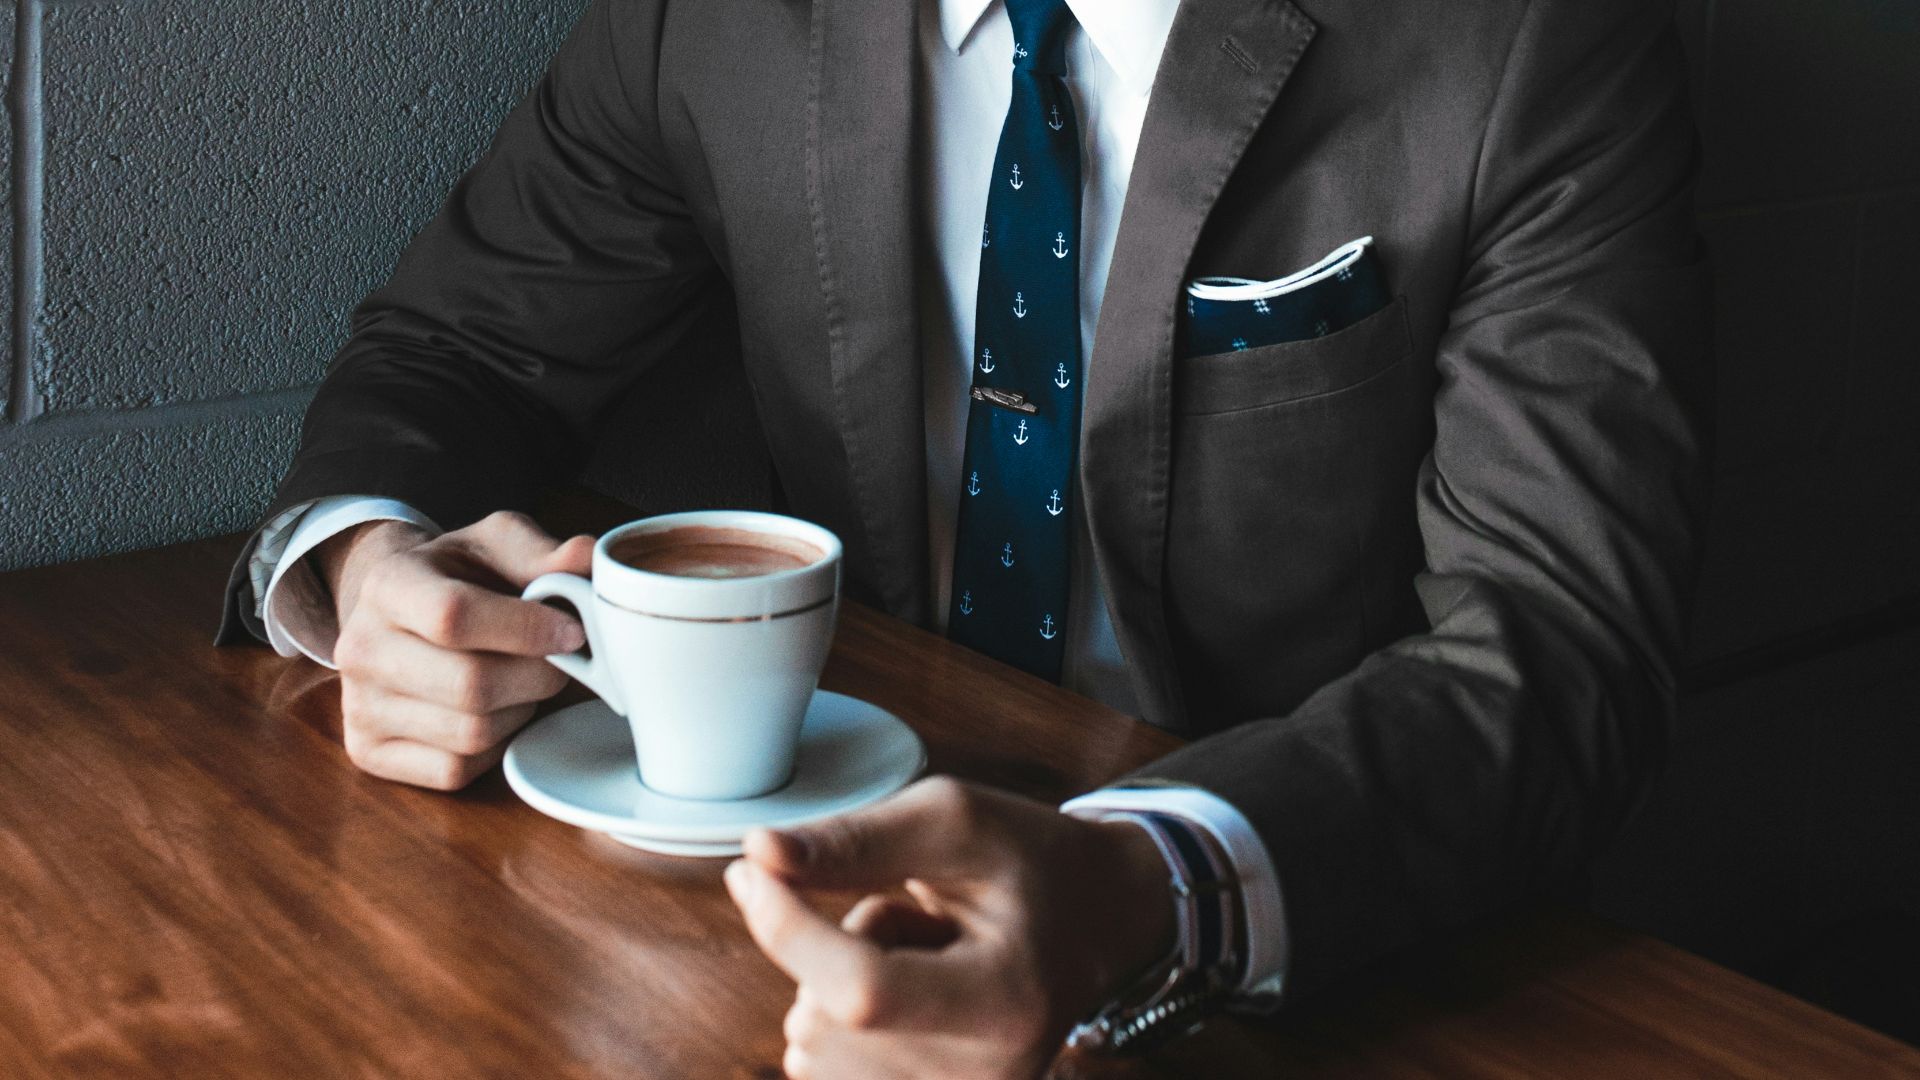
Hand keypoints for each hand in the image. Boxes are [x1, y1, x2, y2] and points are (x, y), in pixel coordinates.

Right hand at [320, 510, 594, 789]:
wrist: (400, 612)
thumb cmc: (459, 577)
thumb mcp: (496, 545)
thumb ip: (543, 552)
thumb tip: (587, 558)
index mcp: (388, 584)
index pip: (455, 616)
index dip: (527, 629)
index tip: (572, 631)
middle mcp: (360, 647)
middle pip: (471, 684)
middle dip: (537, 676)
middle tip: (559, 660)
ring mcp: (358, 706)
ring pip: (471, 733)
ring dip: (519, 710)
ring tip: (522, 681)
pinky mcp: (368, 752)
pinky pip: (455, 769)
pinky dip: (493, 747)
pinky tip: (495, 712)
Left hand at [724, 776, 1175, 1079]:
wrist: (1097, 922)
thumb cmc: (1030, 862)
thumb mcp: (956, 820)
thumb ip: (855, 840)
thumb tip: (757, 856)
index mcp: (1009, 1002)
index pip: (862, 990)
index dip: (788, 929)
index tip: (753, 871)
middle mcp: (987, 1077)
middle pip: (824, 1015)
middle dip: (837, 944)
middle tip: (922, 918)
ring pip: (811, 1043)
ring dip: (839, 982)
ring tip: (922, 953)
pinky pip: (819, 1065)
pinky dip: (838, 1021)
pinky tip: (907, 992)